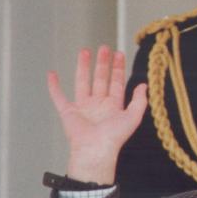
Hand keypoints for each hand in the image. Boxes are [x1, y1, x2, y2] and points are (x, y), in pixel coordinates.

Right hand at [47, 45, 146, 183]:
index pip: (116, 82)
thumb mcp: (133, 117)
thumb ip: (139, 101)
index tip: (119, 54)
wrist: (95, 149)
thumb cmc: (114, 137)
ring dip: (83, 67)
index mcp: (113, 106)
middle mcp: (98, 105)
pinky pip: (58, 96)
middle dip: (102, 63)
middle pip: (100, 78)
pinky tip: (52, 74)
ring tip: (85, 51)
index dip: (118, 68)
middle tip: (104, 48)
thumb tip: (144, 85)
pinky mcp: (68, 112)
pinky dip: (54, 86)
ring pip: (82, 82)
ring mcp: (83, 108)